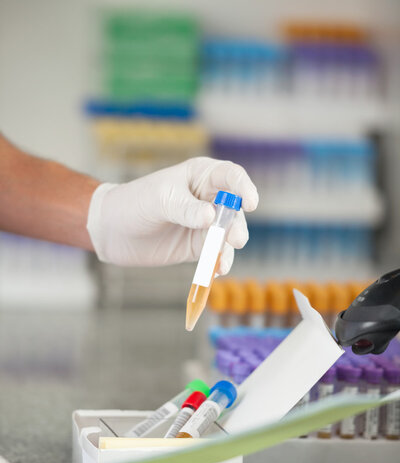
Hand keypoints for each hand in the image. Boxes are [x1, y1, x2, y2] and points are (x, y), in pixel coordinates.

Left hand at [87, 157, 257, 274]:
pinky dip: (218, 262)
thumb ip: (185, 209)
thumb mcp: (159, 201)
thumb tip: (211, 217)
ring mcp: (204, 224)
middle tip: (234, 240)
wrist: (112, 230)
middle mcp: (207, 198)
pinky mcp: (198, 246)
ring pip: (228, 234)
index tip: (250, 204)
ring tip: (221, 262)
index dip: (244, 188)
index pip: (231, 177)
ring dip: (228, 247)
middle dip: (237, 225)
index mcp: (200, 176)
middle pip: (235, 210)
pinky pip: (215, 254)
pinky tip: (216, 271)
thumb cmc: (134, 203)